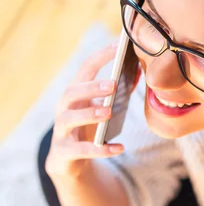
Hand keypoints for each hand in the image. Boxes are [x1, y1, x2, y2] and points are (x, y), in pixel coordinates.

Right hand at [45, 44, 124, 179]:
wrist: (67, 159)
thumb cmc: (87, 127)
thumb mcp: (100, 108)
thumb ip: (117, 92)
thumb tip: (138, 69)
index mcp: (75, 94)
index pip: (85, 70)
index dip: (101, 57)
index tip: (118, 46)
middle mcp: (64, 109)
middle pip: (71, 92)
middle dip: (91, 88)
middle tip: (113, 85)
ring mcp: (61, 130)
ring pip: (69, 119)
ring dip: (89, 114)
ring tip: (109, 112)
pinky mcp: (64, 152)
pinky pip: (82, 150)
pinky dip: (101, 149)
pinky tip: (120, 148)